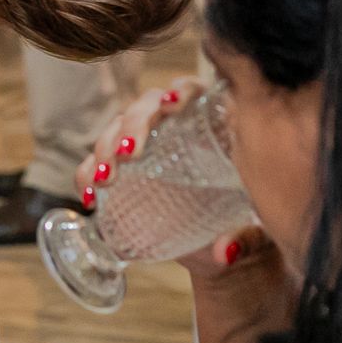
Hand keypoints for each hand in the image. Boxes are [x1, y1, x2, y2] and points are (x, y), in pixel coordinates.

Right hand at [76, 77, 275, 281]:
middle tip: (129, 152)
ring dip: (106, 145)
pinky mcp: (127, 176)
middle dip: (134, 122)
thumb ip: (246, 239)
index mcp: (213, 129)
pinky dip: (87, 173)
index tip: (173, 103)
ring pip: (118, 128)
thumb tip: (223, 250)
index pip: (194, 91)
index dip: (182, 89)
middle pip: (149, 105)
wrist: (225, 253)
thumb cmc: (246, 227)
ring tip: (105, 177)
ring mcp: (148, 150)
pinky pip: (99, 163)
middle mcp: (176, 130)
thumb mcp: (254, 232)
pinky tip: (89, 195)